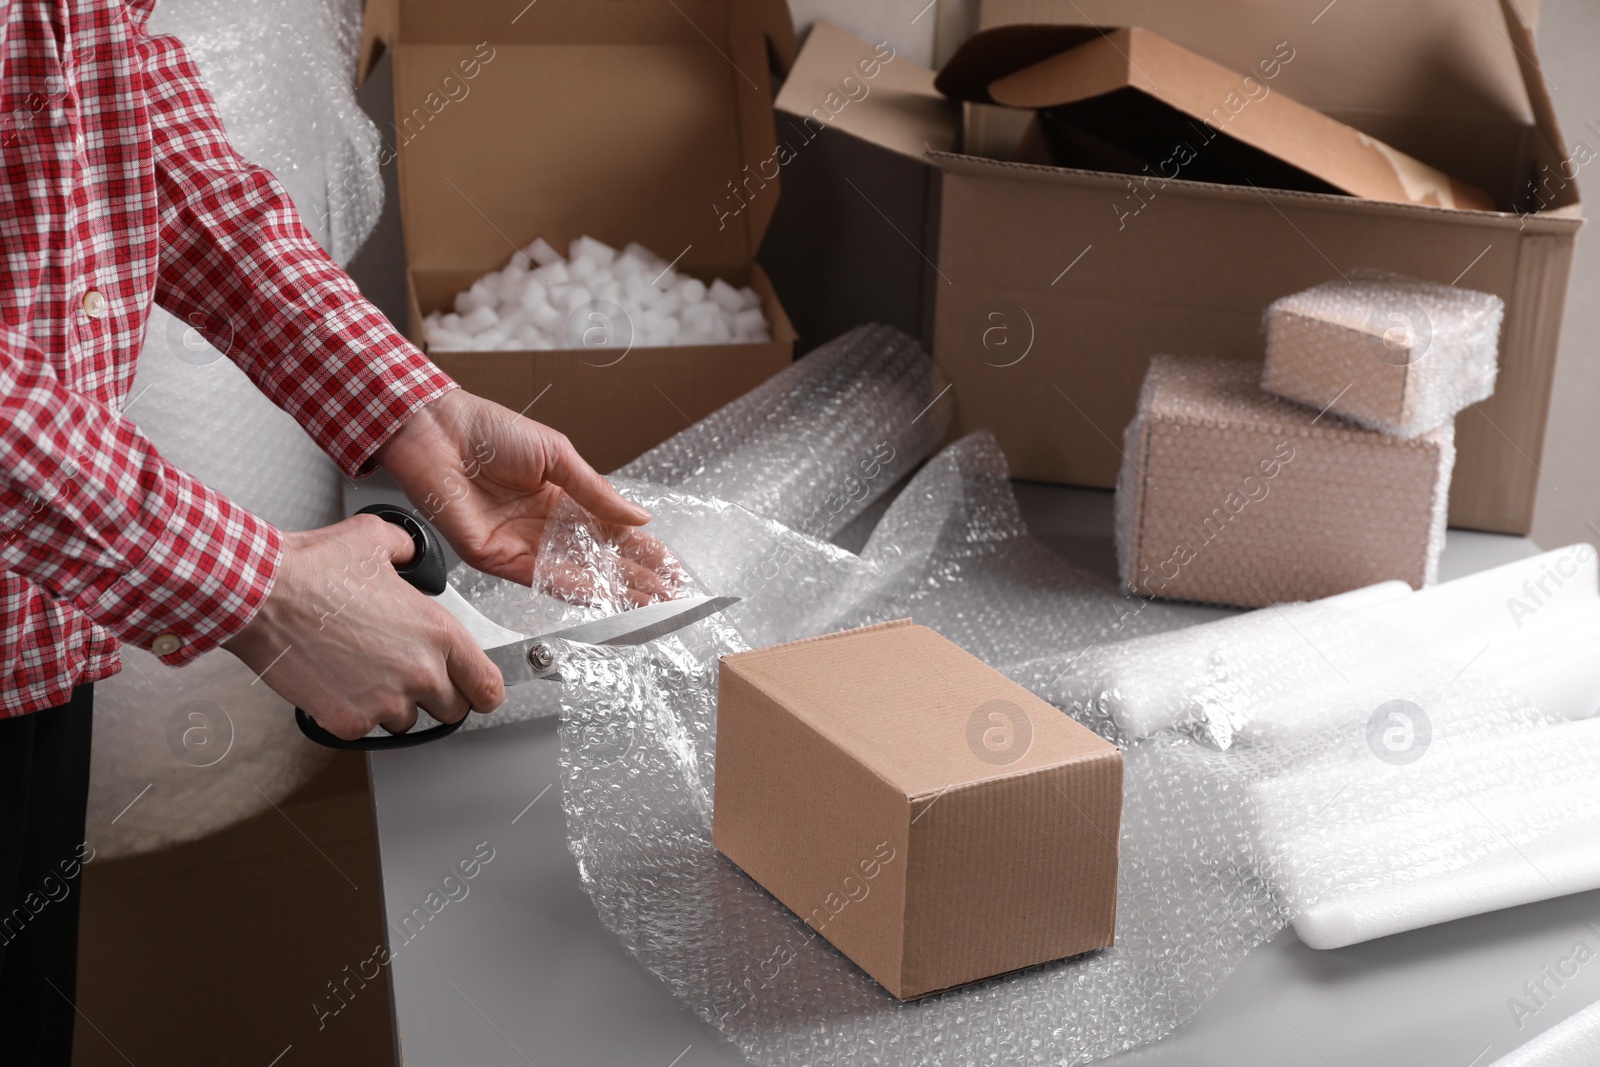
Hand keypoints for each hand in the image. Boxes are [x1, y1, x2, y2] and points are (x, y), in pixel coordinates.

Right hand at [224, 514, 503, 740]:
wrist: (261, 595)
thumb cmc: (313, 569)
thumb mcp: (378, 540)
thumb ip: (409, 553)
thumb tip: (411, 557)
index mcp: (439, 634)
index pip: (489, 686)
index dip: (482, 689)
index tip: (476, 690)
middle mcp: (420, 672)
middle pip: (453, 711)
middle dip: (436, 697)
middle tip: (409, 674)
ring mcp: (385, 702)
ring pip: (407, 722)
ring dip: (394, 704)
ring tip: (365, 670)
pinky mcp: (349, 721)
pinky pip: (366, 729)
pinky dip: (354, 712)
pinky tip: (339, 681)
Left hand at [377, 390, 680, 605]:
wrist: (439, 430)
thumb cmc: (488, 430)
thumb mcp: (557, 455)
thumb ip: (596, 492)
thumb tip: (639, 516)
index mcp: (562, 499)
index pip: (612, 532)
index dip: (644, 551)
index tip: (672, 568)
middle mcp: (545, 527)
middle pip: (600, 561)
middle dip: (637, 579)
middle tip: (672, 595)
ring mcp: (522, 545)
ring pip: (576, 576)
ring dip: (613, 591)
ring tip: (649, 603)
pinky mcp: (496, 557)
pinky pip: (539, 578)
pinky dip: (573, 588)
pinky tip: (602, 596)